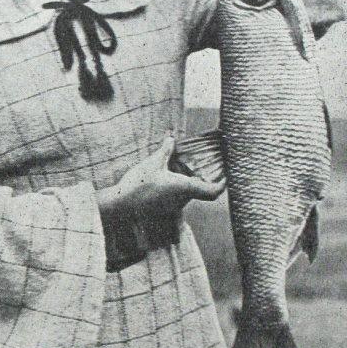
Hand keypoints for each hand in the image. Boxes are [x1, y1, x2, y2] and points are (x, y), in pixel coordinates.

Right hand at [97, 137, 225, 221]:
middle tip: (202, 168)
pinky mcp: (163, 210)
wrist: (121, 205)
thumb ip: (166, 149)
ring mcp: (173, 208)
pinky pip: (175, 200)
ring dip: (188, 185)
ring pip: (187, 196)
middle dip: (203, 181)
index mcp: (184, 188)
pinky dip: (176, 190)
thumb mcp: (153, 162)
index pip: (213, 192)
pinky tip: (165, 181)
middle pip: (200, 193)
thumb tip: (171, 137)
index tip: (225, 176)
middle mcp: (182, 201)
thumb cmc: (138, 184)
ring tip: (180, 172)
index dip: (223, 184)